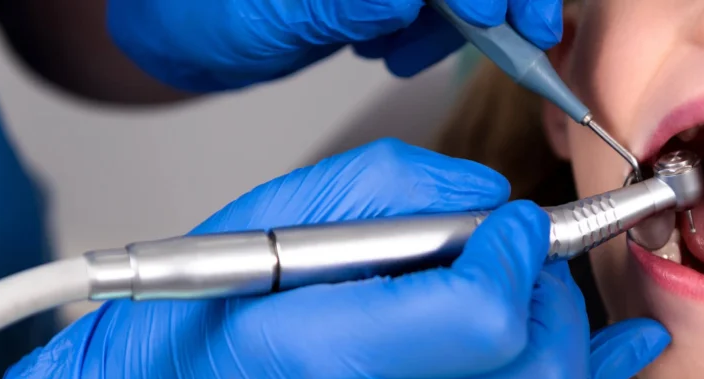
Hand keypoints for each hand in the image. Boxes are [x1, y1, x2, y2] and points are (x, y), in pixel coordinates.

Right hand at [0, 139, 667, 378]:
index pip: (482, 317)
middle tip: (526, 255)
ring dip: (566, 344)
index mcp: (329, 356)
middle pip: (537, 377)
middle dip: (556, 299)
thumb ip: (396, 192)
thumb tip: (492, 200)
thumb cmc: (196, 323)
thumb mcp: (277, 220)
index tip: (511, 222)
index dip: (516, 254)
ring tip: (535, 295)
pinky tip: (613, 351)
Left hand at [107, 0, 564, 90]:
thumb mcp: (277, 9)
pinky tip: (395, 48)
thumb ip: (350, 0)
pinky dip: (436, 32)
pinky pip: (436, 6)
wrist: (180, 29)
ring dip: (470, 19)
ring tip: (412, 49)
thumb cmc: (202, 5)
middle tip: (524, 35)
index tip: (501, 18)